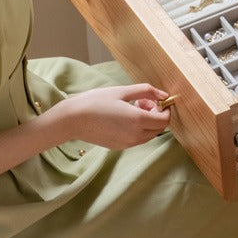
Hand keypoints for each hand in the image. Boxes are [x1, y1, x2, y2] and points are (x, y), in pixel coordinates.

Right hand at [54, 83, 170, 149]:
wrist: (73, 119)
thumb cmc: (96, 101)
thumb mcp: (123, 91)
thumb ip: (146, 91)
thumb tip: (164, 95)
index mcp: (138, 121)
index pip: (165, 120)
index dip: (165, 109)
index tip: (156, 100)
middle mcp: (135, 136)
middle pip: (158, 128)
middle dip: (156, 114)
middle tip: (142, 101)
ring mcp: (127, 143)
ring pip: (149, 134)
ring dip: (147, 121)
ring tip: (131, 107)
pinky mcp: (120, 146)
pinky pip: (138, 138)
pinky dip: (138, 128)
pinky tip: (124, 117)